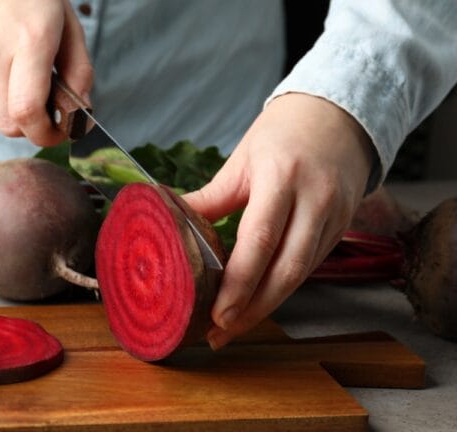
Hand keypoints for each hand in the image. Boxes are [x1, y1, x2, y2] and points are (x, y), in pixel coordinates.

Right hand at [0, 0, 92, 145]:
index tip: (58, 131)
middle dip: (30, 126)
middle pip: (8, 124)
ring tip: (19, 71)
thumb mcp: (68, 25)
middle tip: (44, 110)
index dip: (45, 134)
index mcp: (30, 42)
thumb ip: (79, 71)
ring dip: (10, 104)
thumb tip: (80, 113)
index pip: (27, 113)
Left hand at [183, 93, 374, 349]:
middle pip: (286, 269)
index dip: (239, 282)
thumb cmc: (283, 134)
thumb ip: (210, 197)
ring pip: (301, 274)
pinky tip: (258, 302)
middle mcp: (314, 200)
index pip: (259, 239)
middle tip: (219, 331)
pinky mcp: (343, 228)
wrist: (339, 115)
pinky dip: (282, 287)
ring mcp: (334, 216)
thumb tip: (170, 220)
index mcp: (281, 177)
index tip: (216, 311)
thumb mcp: (241, 159)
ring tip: (233, 326)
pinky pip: (310, 266)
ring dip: (266, 306)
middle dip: (253, 308)